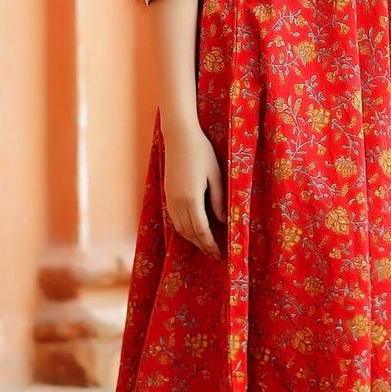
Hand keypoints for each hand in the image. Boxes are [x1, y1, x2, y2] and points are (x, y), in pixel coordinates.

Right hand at [163, 121, 225, 257]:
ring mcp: (170, 199)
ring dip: (192, 240)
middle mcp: (178, 202)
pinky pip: (174, 219)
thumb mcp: (215, 174)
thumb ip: (218, 199)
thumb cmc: (201, 152)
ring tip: (205, 245)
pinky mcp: (167, 194)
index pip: (202, 230)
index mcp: (192, 198)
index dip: (210, 244)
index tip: (219, 254)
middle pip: (190, 233)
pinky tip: (192, 230)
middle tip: (214, 255)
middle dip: (202, 246)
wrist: (179, 136)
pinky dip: (184, 229)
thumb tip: (223, 221)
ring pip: (180, 228)